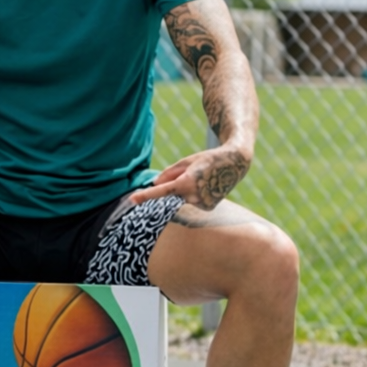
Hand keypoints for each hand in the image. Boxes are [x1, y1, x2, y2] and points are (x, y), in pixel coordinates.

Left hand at [128, 145, 250, 210]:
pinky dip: (192, 196)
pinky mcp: (208, 208)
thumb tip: (155, 185)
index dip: (146, 195)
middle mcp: (194, 196)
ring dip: (183, 192)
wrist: (235, 163)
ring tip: (200, 179)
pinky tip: (205, 186)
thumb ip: (168, 174)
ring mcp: (202, 204)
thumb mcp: (186, 162)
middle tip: (180, 181)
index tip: (132, 199)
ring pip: (181, 201)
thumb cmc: (207, 159)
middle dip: (168, 191)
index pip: (162, 191)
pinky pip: (191, 203)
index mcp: (187, 182)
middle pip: (170, 197)